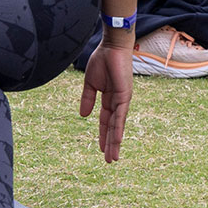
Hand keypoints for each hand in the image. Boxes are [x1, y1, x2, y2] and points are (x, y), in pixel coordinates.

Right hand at [79, 40, 133, 162]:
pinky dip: (119, 128)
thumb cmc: (102, 60)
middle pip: (113, 128)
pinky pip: (120, 115)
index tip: (101, 149)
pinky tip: (117, 140)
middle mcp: (118, 102)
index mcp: (109, 99)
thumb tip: (83, 115)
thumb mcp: (90, 83)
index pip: (105, 122)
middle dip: (111, 144)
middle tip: (110, 161)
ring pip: (117, 126)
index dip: (103, 135)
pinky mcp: (125, 96)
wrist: (112, 46)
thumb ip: (87, 99)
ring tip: (114, 157)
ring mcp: (122, 100)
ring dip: (115, 142)